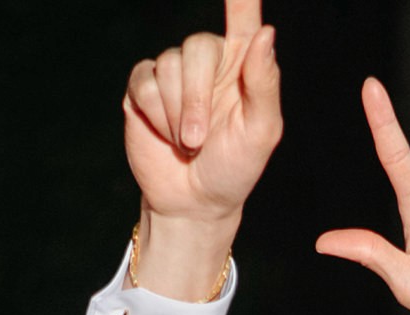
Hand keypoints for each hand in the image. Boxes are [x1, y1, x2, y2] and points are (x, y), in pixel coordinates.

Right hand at [123, 0, 281, 293]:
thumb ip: (264, 82)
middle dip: (195, 99)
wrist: (193, 202)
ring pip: (168, 67)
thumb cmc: (235, 167)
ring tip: (187, 143)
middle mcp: (208, 60)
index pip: (244, 17)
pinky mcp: (143, 87)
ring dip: (177, 115)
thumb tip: (266, 33)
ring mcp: (173, 72)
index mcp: (243, 63)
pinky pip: (144, 83)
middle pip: (196, 47)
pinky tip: (165, 133)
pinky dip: (155, 115)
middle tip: (198, 140)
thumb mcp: (261, 131)